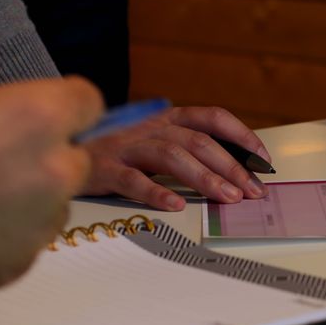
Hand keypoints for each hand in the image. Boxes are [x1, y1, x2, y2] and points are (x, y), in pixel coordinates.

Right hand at [79, 106, 270, 210]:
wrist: (62, 149)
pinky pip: (134, 180)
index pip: (212, 118)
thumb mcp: (156, 141)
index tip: (263, 160)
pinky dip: (156, 193)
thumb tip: (235, 171)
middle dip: (231, 166)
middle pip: (197, 141)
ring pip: (171, 156)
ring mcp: (127, 146)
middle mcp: (150, 127)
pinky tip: (176, 206)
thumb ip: (190, 150)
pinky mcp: (106, 168)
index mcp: (167, 118)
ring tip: (226, 198)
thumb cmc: (118, 151)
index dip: (241, 136)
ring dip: (203, 178)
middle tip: (252, 191)